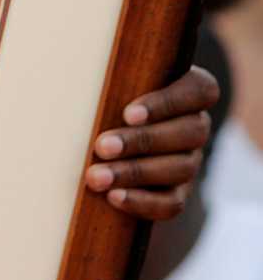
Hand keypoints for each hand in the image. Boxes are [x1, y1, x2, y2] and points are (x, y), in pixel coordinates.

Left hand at [85, 64, 217, 219]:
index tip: (128, 114)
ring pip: (180, 168)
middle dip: (142, 141)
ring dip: (135, 173)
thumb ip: (115, 81)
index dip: (167, 104)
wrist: (102, 141)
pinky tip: (113, 197)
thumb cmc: (106, 98)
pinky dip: (143, 201)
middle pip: (190, 132)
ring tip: (97, 176)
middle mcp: (196, 126)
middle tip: (102, 147)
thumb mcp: (114, 84)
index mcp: (191, 91)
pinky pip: (172, 203)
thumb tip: (79, 76)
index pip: (200, 91)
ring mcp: (190, 160)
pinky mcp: (178, 191)